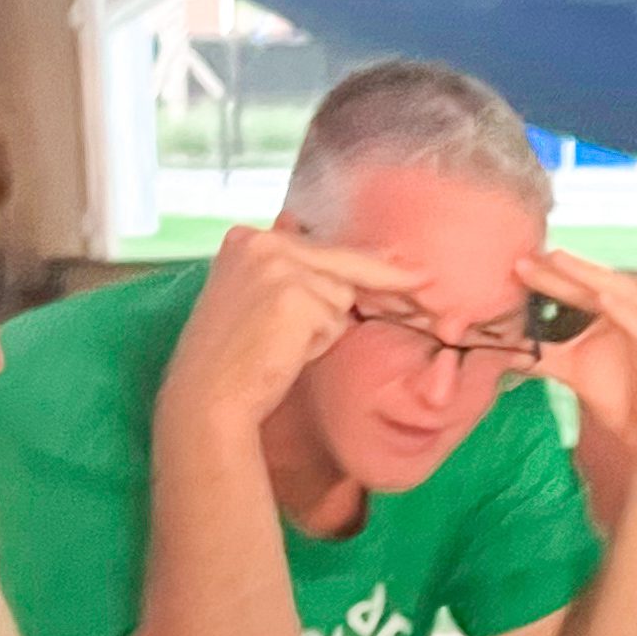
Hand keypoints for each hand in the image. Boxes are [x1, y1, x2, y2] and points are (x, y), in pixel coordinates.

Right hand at [160, 222, 428, 437]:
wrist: (208, 397)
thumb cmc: (232, 361)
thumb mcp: (253, 301)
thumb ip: (287, 275)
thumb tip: (329, 257)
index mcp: (246, 238)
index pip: (321, 247)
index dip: (365, 262)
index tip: (409, 266)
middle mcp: (260, 241)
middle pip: (343, 262)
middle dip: (388, 277)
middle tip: (428, 283)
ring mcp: (277, 265)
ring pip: (340, 295)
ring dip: (324, 327)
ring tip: (281, 346)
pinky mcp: (294, 294)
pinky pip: (335, 319)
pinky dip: (320, 341)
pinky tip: (286, 352)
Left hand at [524, 250, 636, 472]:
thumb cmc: (619, 395)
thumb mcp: (571, 370)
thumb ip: (540, 355)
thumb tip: (499, 347)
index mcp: (613, 309)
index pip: (577, 285)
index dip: (547, 274)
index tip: (514, 264)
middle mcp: (634, 308)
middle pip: (594, 281)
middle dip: (560, 269)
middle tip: (525, 258)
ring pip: (621, 290)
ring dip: (590, 275)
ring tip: (559, 261)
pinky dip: (624, 309)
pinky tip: (601, 298)